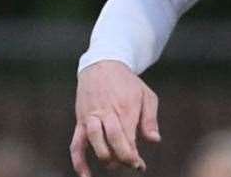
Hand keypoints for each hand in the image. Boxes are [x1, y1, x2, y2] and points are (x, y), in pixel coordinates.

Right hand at [70, 60, 159, 176]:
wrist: (102, 64)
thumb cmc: (127, 83)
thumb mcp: (146, 95)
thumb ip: (151, 119)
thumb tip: (154, 141)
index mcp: (126, 108)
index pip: (130, 139)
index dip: (134, 157)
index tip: (139, 166)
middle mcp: (108, 113)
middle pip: (114, 142)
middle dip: (123, 159)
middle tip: (130, 164)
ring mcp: (92, 117)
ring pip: (96, 142)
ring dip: (105, 158)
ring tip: (113, 164)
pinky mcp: (81, 120)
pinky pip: (76, 144)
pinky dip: (79, 161)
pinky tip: (84, 175)